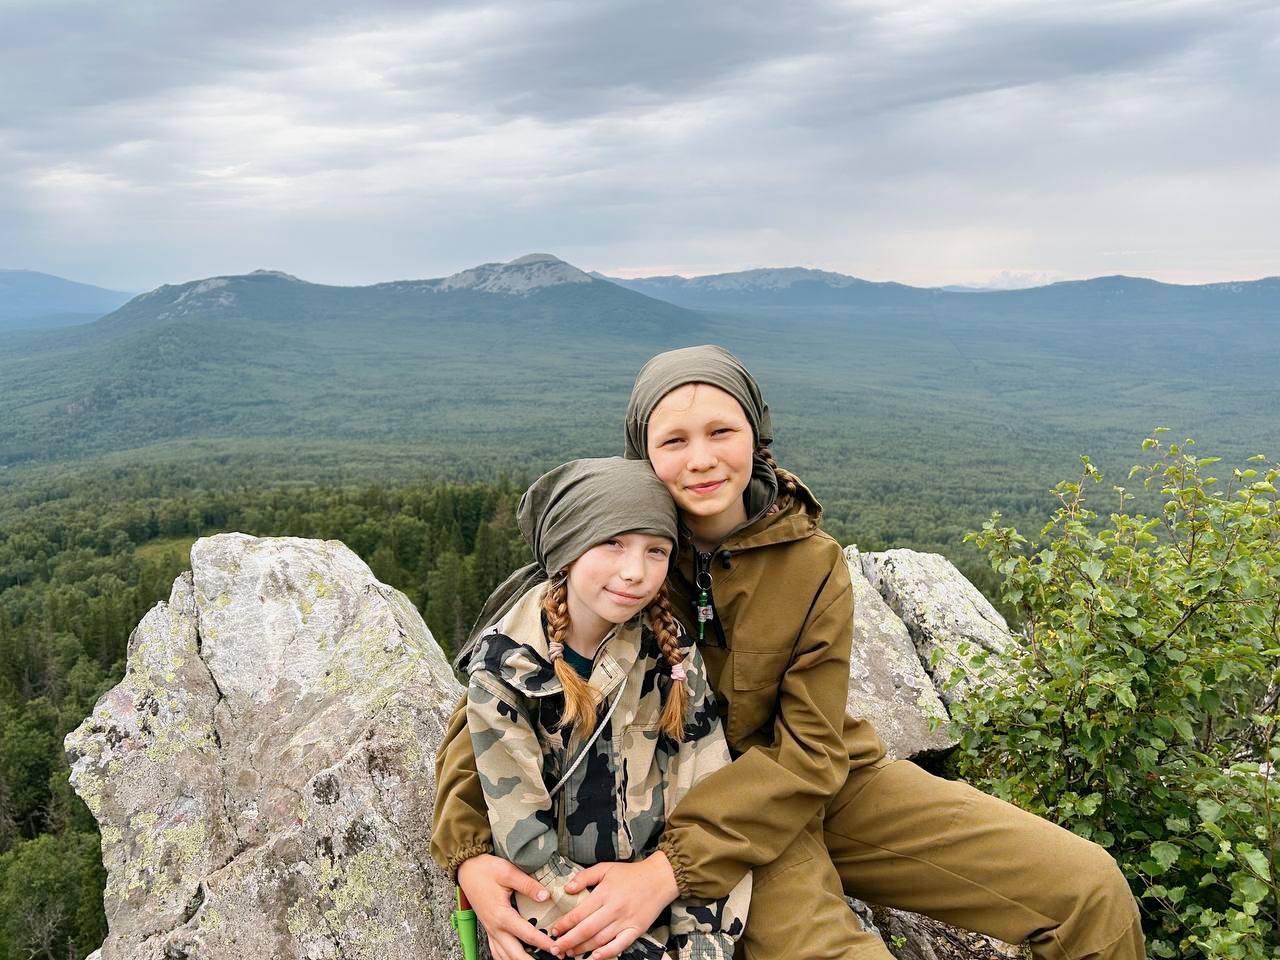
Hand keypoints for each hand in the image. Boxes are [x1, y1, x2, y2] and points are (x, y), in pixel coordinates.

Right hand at [457, 854, 556, 959]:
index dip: (544, 943)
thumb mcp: (508, 872)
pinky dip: (506, 958)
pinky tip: (515, 958)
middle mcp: (495, 927)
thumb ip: (528, 885)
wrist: (467, 869)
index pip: (527, 935)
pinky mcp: (489, 928)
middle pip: (515, 955)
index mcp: (502, 916)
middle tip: (552, 959)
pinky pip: (496, 951)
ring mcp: (490, 930)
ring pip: (504, 957)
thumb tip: (546, 896)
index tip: (557, 949)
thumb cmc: (486, 869)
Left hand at [547, 852, 678, 958]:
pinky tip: (595, 957)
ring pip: (600, 940)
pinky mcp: (635, 930)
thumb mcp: (605, 868)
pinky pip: (620, 945)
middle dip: (568, 941)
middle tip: (555, 948)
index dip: (564, 924)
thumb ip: (584, 877)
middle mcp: (614, 909)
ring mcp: (625, 922)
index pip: (579, 913)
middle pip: (586, 930)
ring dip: (582, 949)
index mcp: (604, 893)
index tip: (554, 930)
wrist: (659, 879)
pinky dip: (607, 953)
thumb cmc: (630, 874)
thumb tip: (567, 888)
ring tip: (570, 953)